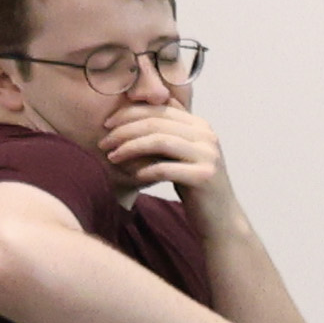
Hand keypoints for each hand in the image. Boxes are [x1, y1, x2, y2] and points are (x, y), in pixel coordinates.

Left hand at [98, 101, 230, 200]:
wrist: (220, 217)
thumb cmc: (193, 184)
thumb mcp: (181, 152)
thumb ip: (168, 130)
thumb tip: (136, 104)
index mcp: (200, 125)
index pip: (158, 108)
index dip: (128, 113)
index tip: (106, 124)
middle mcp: (207, 136)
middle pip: (156, 123)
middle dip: (124, 131)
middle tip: (103, 143)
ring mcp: (208, 155)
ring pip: (159, 141)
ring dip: (130, 148)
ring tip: (112, 157)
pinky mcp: (205, 176)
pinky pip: (165, 169)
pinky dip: (144, 171)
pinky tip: (132, 177)